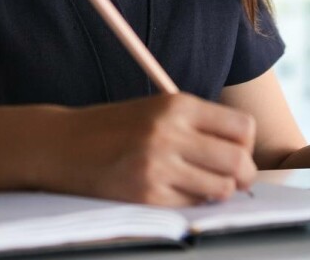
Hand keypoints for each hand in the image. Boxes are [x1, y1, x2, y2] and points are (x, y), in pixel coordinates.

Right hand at [44, 93, 256, 205]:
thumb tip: (242, 151)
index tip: (239, 151)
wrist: (62, 144)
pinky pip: (190, 205)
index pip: (242, 127)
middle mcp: (171, 132)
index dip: (247, 145)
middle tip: (235, 178)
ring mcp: (158, 165)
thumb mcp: (159, 109)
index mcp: (179, 104)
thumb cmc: (116, 126)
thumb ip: (198, 124)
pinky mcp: (145, 195)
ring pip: (220, 188)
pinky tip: (178, 193)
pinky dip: (192, 203)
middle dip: (243, 174)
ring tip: (205, 185)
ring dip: (219, 192)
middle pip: (238, 161)